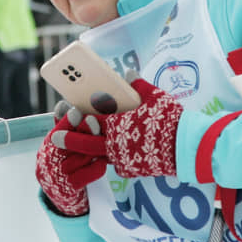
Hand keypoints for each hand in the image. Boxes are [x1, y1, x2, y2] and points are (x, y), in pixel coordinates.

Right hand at [36, 107, 106, 215]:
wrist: (62, 198)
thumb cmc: (67, 164)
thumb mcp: (62, 146)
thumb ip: (66, 128)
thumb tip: (63, 104)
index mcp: (48, 144)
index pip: (57, 131)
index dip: (66, 122)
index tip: (76, 112)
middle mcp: (48, 159)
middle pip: (68, 143)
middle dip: (82, 131)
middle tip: (93, 121)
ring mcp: (56, 175)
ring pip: (79, 157)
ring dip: (94, 149)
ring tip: (107, 141)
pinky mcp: (67, 189)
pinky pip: (85, 175)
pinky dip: (96, 168)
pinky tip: (103, 162)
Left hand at [54, 72, 182, 178]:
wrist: (187, 148)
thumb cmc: (171, 119)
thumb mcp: (155, 96)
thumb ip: (138, 84)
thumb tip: (128, 72)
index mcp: (118, 124)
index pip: (91, 120)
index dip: (77, 118)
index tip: (65, 113)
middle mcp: (115, 144)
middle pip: (87, 143)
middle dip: (70, 140)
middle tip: (54, 137)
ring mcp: (123, 159)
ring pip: (99, 155)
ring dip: (88, 151)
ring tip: (78, 148)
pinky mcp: (132, 170)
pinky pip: (116, 163)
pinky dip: (110, 157)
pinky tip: (109, 152)